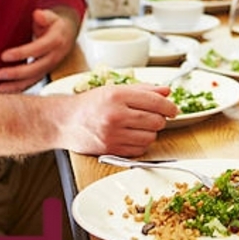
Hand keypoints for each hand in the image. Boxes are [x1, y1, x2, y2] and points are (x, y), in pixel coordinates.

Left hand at [0, 8, 76, 92]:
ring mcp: (50, 66)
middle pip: (37, 68)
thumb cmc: (53, 23)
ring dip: (17, 85)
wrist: (67, 34)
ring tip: (0, 88)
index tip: (4, 56)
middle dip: (18, 73)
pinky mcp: (44, 72)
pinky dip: (19, 88)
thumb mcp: (52, 16)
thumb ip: (45, 16)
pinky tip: (5, 90)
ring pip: (35, 78)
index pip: (38, 49)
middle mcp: (55, 56)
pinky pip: (32, 82)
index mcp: (56, 40)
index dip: (22, 53)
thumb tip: (38, 14)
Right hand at [59, 84, 180, 155]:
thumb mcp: (115, 89)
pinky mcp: (111, 149)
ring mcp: (113, 134)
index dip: (169, 106)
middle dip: (159, 119)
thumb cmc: (89, 104)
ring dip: (150, 132)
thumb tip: (166, 92)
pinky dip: (141, 144)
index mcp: (117, 96)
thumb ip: (143, 90)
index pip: (155, 102)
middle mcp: (115, 115)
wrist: (65, 121)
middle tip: (153, 116)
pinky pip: (140, 149)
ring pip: (150, 137)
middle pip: (156, 121)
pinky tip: (132, 136)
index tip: (173, 109)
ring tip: (139, 126)